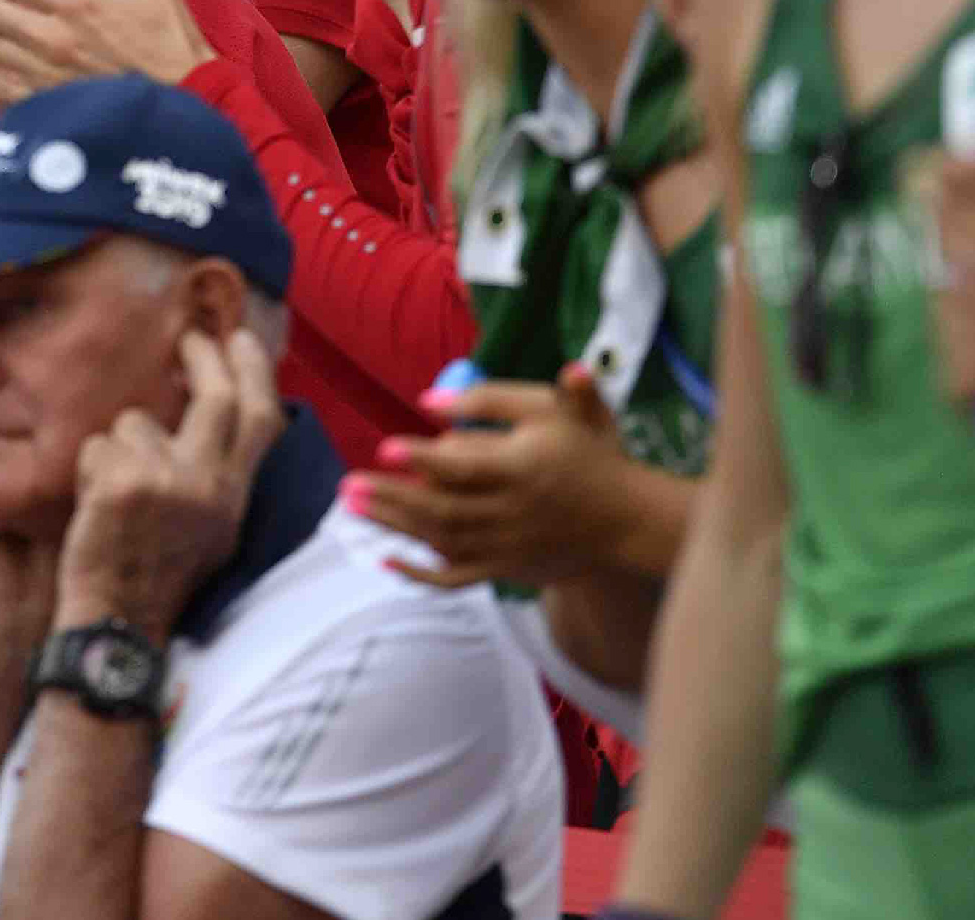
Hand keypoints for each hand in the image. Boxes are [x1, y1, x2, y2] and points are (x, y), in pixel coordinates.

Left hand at [56, 329, 281, 637]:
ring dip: (118, 446)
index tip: (239, 337)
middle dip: (202, 357)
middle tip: (188, 338)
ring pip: (136, 421)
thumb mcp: (212, 526)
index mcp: (234, 496)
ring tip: (113, 492)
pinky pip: (99, 446)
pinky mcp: (121, 484)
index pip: (262, 417)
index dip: (254, 370)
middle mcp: (208, 485)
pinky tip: (92, 507)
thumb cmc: (158, 573)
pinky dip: (89, 469)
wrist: (117, 622)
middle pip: (215, 397)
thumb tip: (214, 403)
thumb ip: (218, 471)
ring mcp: (166, 482)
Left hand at [342, 364, 636, 588]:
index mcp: (523, 469)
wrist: (626, 519)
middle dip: (392, 499)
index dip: (424, 458)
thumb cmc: (586, 453)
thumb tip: (432, 398)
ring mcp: (507, 546)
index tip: (385, 446)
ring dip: (395, 526)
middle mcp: (512, 512)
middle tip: (348, 486)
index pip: (465, 466)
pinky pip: (456, 576)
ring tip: (354, 509)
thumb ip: (496, 398)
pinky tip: (389, 558)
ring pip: (442, 541)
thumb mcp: (554, 411)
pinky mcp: (505, 569)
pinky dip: (421, 572)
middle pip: (442, 509)